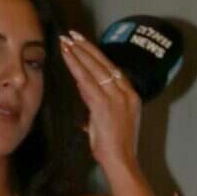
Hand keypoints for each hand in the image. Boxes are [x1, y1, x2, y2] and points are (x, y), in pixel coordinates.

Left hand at [59, 32, 141, 185]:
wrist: (121, 161)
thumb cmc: (114, 146)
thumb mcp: (107, 119)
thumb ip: (96, 102)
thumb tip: (84, 87)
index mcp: (131, 96)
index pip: (112, 69)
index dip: (96, 54)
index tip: (83, 42)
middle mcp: (126, 94)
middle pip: (103, 64)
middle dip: (85, 47)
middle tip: (71, 34)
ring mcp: (116, 98)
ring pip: (94, 68)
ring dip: (78, 52)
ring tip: (65, 40)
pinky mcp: (104, 104)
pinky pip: (86, 79)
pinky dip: (75, 65)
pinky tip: (66, 55)